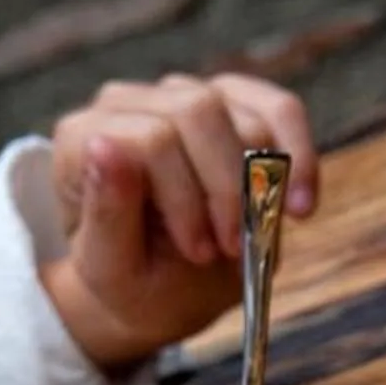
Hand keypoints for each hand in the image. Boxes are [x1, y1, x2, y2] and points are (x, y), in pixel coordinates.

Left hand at [37, 74, 320, 370]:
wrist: (157, 287)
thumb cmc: (129, 281)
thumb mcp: (112, 269)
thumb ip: (108, 212)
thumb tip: (107, 144)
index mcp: (85, 138)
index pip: (150, 138)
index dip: (186, 198)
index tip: (203, 253)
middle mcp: (128, 104)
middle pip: (199, 111)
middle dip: (228, 187)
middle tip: (233, 247)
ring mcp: (180, 97)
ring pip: (243, 113)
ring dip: (263, 183)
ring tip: (256, 234)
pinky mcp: (228, 102)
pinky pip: (278, 108)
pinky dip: (299, 155)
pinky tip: (300, 205)